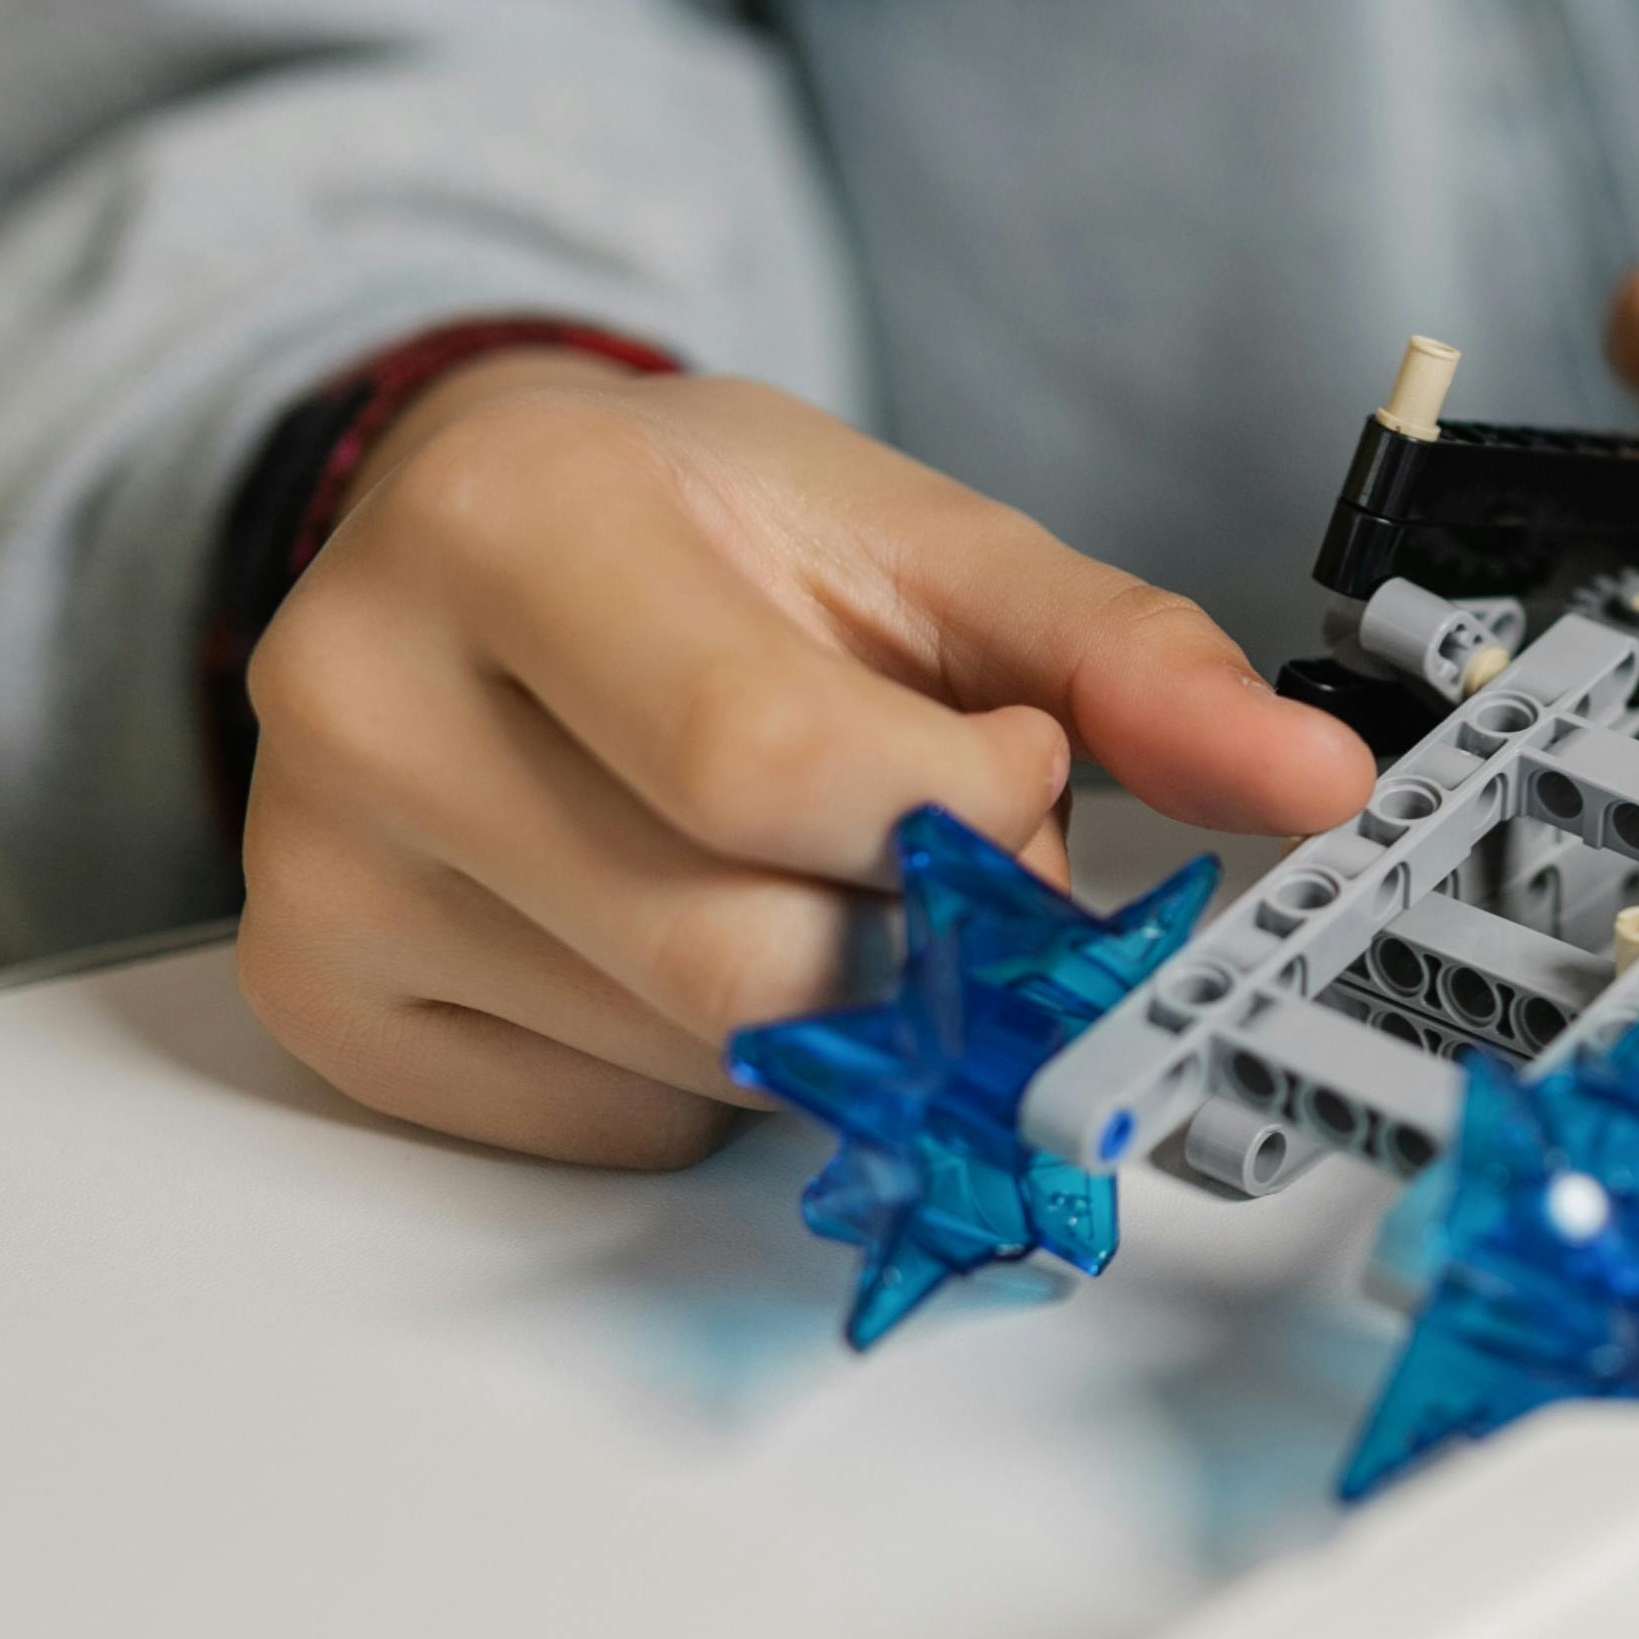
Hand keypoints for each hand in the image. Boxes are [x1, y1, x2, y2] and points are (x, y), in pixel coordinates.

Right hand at [237, 355, 1376, 1165]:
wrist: (470, 516)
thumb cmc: (702, 526)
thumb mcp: (926, 544)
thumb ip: (1127, 660)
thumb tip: (1316, 784)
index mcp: (510, 523)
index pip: (770, 765)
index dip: (954, 814)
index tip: (1006, 773)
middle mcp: (366, 696)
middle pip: (742, 954)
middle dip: (907, 930)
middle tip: (921, 843)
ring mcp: (323, 866)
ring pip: (693, 1059)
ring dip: (824, 1001)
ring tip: (784, 857)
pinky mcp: (323, 1001)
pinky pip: (615, 1122)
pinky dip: (706, 1065)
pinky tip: (675, 916)